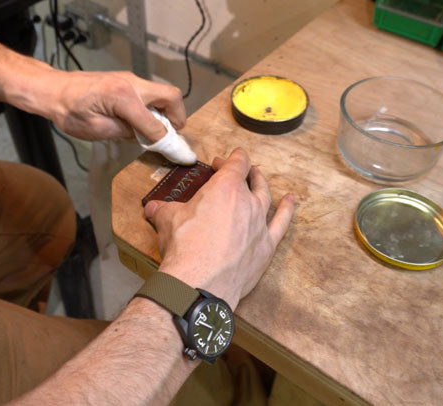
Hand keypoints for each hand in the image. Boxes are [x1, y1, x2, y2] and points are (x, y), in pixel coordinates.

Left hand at [24, 69, 184, 142]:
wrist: (54, 90)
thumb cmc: (69, 111)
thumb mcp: (97, 130)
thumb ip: (126, 132)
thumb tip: (147, 136)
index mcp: (124, 97)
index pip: (156, 123)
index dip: (166, 141)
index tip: (176, 154)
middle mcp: (132, 84)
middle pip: (171, 96)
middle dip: (178, 117)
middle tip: (172, 135)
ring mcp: (130, 79)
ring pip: (163, 92)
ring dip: (166, 111)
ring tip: (156, 130)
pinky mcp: (127, 80)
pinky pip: (150, 93)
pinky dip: (155, 107)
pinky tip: (143, 121)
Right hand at [143, 148, 295, 307]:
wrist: (200, 283)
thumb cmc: (184, 247)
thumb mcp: (168, 221)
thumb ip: (163, 210)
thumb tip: (152, 208)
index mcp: (226, 188)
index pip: (235, 163)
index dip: (229, 159)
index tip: (220, 162)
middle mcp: (248, 202)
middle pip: (251, 179)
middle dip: (243, 172)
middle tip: (234, 172)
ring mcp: (260, 224)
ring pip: (266, 197)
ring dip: (262, 185)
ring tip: (259, 179)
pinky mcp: (266, 247)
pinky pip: (281, 224)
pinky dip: (286, 211)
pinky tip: (290, 202)